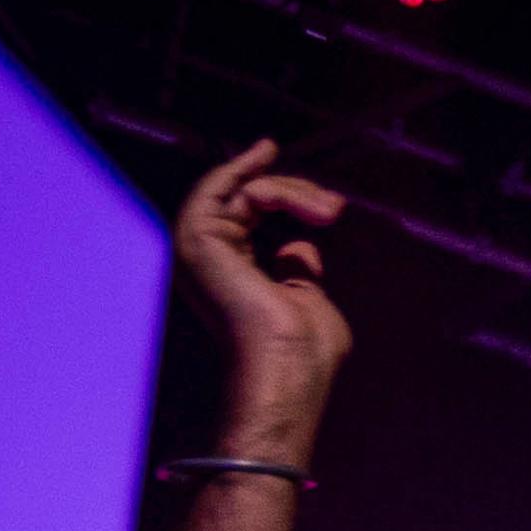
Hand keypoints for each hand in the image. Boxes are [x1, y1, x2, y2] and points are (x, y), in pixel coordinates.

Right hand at [172, 139, 351, 447]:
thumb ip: (299, 269)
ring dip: (289, 190)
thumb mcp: (308, 297)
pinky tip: (295, 189)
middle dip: (293, 190)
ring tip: (329, 209)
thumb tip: (299, 245)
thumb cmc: (306, 348)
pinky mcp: (196, 237)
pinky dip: (263, 181)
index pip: (245, 215)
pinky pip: (223, 188)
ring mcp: (198, 247)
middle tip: (333, 205)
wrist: (290, 364)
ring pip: (239, 190)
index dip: (273, 188)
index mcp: (230, 272)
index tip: (290, 166)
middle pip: (245, 198)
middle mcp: (208, 258)